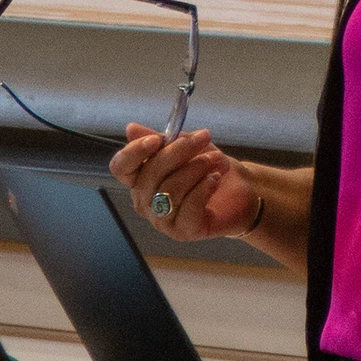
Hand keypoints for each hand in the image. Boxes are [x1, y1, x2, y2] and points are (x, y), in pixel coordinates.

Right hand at [107, 124, 258, 239]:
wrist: (240, 190)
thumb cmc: (207, 167)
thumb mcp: (186, 145)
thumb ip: (160, 139)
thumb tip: (131, 128)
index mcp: (139, 179)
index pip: (121, 167)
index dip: (134, 152)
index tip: (158, 138)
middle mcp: (145, 202)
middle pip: (149, 175)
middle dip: (178, 153)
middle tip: (203, 138)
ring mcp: (162, 220)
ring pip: (170, 191)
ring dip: (196, 169)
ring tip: (216, 158)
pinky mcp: (183, 232)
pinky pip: (188, 207)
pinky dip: (204, 188)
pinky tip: (216, 178)